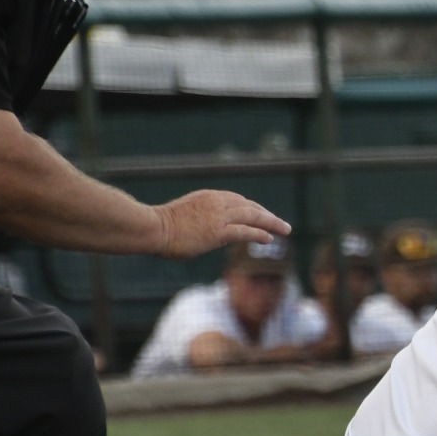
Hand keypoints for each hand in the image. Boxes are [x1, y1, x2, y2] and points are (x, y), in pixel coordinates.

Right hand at [152, 190, 289, 258]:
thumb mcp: (183, 215)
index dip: (253, 208)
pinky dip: (259, 234)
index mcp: (208, 197)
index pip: (238, 200)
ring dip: (271, 222)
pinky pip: (244, 232)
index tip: (263, 215)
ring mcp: (218, 217)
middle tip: (281, 224)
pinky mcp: (217, 232)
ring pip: (252, 216)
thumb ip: (199, 219)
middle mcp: (216, 203)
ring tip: (285, 230)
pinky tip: (270, 238)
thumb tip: (205, 230)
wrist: (151, 227)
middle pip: (249, 206)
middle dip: (267, 214)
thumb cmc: (159, 225)